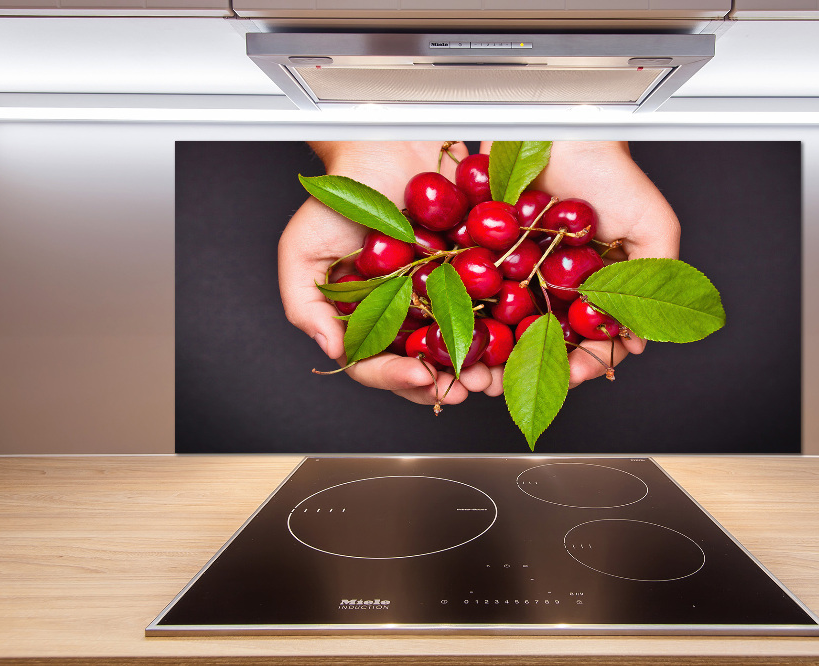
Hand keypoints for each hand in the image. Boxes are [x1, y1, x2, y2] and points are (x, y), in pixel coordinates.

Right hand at [278, 141, 493, 405]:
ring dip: (479, 368)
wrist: (389, 146)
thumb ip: (305, 306)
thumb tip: (332, 351)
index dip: (396, 378)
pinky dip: (504, 327)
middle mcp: (404, 315)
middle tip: (467, 390)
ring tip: (491, 375)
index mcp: (365, 319)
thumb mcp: (302, 250)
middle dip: (446, 384)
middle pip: (423, 366)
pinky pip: (492, 308)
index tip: (420, 376)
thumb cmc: (340, 195)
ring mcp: (441, 298)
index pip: (376, 365)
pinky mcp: (475, 276)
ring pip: (461, 347)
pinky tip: (515, 336)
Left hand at [482, 141, 680, 388]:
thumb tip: (639, 341)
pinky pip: (470, 294)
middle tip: (512, 386)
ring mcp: (516, 274)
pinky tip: (452, 334)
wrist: (559, 127)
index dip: (583, 364)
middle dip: (526, 371)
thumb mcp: (653, 227)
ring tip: (477, 372)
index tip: (574, 375)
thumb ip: (656, 280)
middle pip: (539, 344)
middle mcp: (552, 288)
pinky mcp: (482, 256)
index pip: (589, 342)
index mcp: (593, 290)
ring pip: (501, 328)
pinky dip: (460, 316)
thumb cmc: (610, 172)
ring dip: (488, 356)